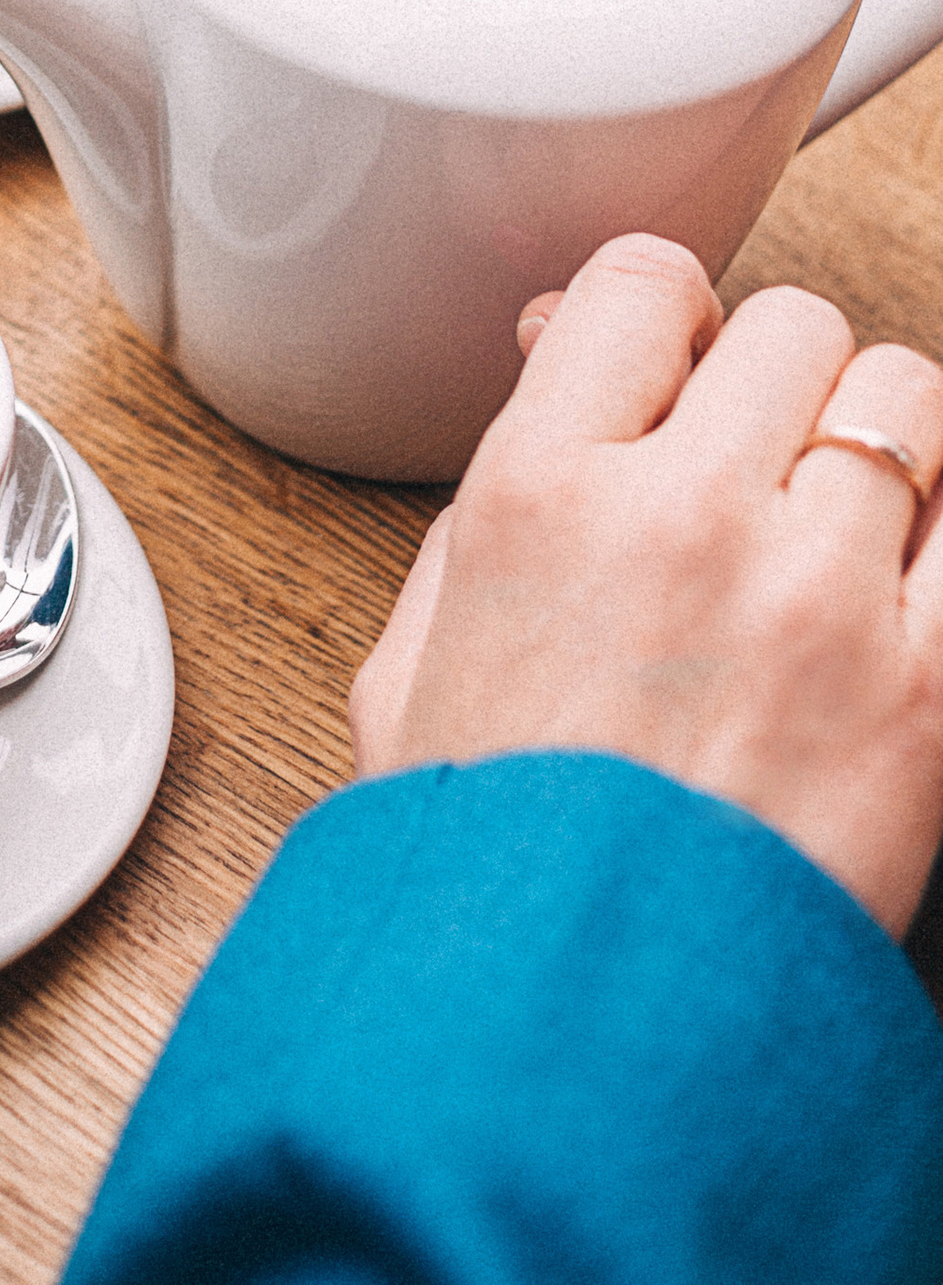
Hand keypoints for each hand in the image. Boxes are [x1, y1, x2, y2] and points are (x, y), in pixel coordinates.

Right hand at [349, 233, 942, 934]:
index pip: (641, 281)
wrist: (581, 1031)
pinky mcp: (926, 688)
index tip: (668, 363)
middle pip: (790, 326)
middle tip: (753, 459)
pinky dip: (942, 544)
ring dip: (875, 448)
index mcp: (540, 489)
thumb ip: (493, 491)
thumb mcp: (421, 647)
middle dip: (773, 383)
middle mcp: (682, 514)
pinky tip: (897, 595)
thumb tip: (561, 357)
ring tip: (838, 527)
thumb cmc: (495, 858)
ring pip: (904, 397)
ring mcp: (817, 595)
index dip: (661, 316)